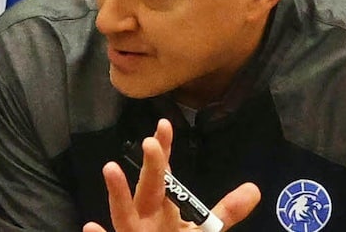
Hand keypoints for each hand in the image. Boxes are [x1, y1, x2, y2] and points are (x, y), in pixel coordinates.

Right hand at [83, 119, 260, 231]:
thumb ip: (227, 212)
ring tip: (110, 168)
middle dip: (151, 167)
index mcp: (162, 207)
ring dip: (117, 192)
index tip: (164, 125)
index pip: (163, 174)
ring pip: (122, 214)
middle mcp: (144, 217)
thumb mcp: (204, 230)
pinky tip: (90, 225)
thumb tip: (255, 189)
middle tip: (151, 143)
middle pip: (148, 189)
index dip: (164, 151)